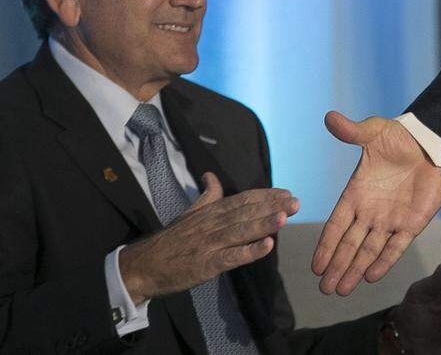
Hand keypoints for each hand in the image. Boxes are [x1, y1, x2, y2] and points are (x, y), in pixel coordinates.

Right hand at [119, 172, 299, 302]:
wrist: (144, 265)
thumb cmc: (171, 239)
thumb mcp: (190, 212)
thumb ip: (207, 196)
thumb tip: (211, 175)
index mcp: (212, 211)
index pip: (244, 199)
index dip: (266, 195)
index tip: (287, 192)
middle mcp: (213, 223)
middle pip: (247, 212)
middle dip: (273, 206)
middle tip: (297, 202)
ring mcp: (210, 243)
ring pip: (242, 230)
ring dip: (265, 223)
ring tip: (286, 217)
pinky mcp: (206, 264)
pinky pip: (231, 257)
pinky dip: (250, 251)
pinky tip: (267, 246)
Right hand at [312, 112, 440, 295]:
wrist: (430, 144)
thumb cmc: (398, 138)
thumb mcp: (374, 132)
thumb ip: (352, 131)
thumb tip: (329, 117)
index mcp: (356, 193)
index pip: (337, 224)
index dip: (326, 245)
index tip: (315, 266)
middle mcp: (370, 212)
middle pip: (350, 244)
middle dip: (337, 266)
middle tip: (325, 288)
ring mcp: (390, 219)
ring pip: (369, 250)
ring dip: (356, 269)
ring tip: (342, 290)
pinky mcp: (412, 223)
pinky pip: (397, 246)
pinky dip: (385, 260)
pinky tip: (372, 276)